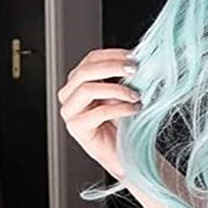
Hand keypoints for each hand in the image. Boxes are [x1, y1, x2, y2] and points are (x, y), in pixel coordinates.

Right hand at [57, 47, 141, 180]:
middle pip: (84, 71)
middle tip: (134, 70)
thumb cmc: (125, 122)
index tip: (133, 57)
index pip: (90, 59)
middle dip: (112, 67)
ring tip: (135, 95)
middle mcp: (70, 95)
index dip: (112, 55)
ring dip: (116, 89)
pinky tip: (133, 109)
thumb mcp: (125, 93)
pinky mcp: (77, 128)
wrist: (127, 152)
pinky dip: (119, 108)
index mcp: (80, 82)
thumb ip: (125, 77)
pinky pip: (97, 112)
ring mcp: (70, 112)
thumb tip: (137, 59)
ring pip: (87, 89)